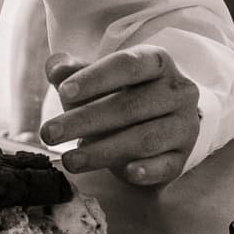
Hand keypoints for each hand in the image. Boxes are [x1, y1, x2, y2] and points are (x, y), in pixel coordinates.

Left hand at [38, 46, 199, 186]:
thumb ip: (72, 71)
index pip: (127, 65)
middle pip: (129, 106)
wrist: (160, 121)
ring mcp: (184, 125)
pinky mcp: (182, 157)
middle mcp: (177, 91)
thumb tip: (54, 68)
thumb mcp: (97, 78)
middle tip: (49, 133)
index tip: (63, 92)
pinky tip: (126, 172)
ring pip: (144, 139)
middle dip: (84, 121)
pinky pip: (166, 165)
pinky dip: (147, 170)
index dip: (94, 78)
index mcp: (157, 61)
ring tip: (69, 160)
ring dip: (103, 151)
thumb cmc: (121, 94)